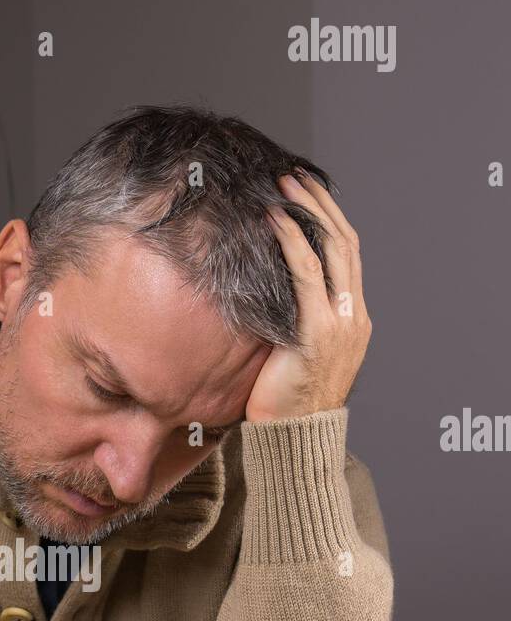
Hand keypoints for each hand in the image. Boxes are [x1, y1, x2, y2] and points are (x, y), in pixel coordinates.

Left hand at [245, 172, 371, 423]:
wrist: (296, 441)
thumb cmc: (288, 405)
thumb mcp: (298, 356)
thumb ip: (295, 324)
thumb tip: (266, 297)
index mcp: (354, 320)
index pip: (349, 256)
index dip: (330, 221)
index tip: (308, 196)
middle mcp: (354, 316)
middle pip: (345, 242)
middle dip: (320, 205)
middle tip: (294, 178)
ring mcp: (340, 323)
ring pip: (332, 250)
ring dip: (306, 212)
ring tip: (282, 187)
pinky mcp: (317, 333)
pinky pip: (307, 275)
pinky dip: (291, 243)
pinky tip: (273, 222)